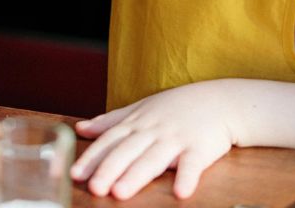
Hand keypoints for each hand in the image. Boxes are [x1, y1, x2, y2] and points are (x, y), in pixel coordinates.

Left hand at [72, 81, 238, 199]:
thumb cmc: (175, 108)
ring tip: (120, 193)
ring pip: (153, 158)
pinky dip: (187, 177)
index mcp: (136, 122)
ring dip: (136, 175)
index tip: (74, 173)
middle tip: (93, 188)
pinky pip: (193, 164)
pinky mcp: (200, 148)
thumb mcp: (140, 109)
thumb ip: (110, 121)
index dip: (92, 157)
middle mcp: (152, 130)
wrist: (219, 101)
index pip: (109, 141)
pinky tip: (180, 192)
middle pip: (126, 151)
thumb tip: (80, 128)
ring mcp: (176, 138)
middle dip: (108, 169)